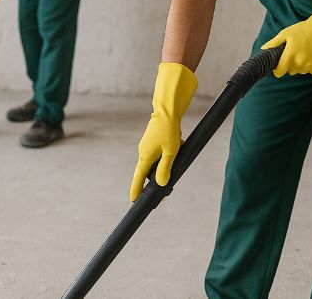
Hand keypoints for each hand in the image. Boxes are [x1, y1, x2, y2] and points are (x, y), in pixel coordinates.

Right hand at [129, 63, 197, 200]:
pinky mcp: (154, 142)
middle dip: (154, 183)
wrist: (167, 111)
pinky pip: (160, 154)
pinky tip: (178, 148)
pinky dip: (168, 156)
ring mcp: (148, 147)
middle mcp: (144, 153)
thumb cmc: (168, 131)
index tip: (133, 200)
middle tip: (162, 196)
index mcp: (145, 157)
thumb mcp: (170, 152)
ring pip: (155, 163)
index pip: (138, 178)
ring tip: (175, 163)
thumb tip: (160, 184)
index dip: (136, 190)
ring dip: (164, 167)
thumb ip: (165, 169)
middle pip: (147, 173)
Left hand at [262, 0, 311, 75]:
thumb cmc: (304, 29)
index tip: (280, 64)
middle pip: (290, 71)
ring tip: (305, 50)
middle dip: (290, 64)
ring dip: (301, 64)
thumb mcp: (286, 33)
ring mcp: (309, 67)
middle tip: (296, 51)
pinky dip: (311, 65)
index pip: (279, 72)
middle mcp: (299, 64)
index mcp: (289, 56)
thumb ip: (273, 43)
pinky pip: (311, 70)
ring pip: (301, 71)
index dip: (278, 69)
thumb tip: (263, 49)